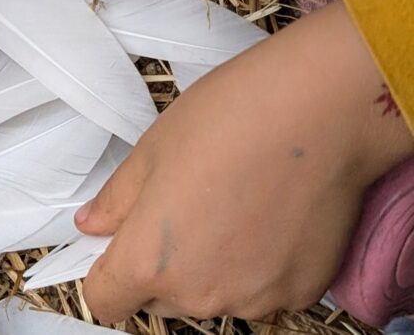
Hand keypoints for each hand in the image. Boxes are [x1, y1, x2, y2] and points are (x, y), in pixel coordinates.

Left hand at [76, 0, 413, 321]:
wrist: (321, 112)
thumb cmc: (230, 120)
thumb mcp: (150, 152)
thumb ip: (116, 201)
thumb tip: (92, 224)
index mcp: (150, 262)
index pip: (105, 301)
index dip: (106, 275)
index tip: (117, 248)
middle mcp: (200, 294)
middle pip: (160, 298)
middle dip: (159, 266)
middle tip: (181, 210)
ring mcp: (254, 299)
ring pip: (211, 296)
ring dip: (210, 269)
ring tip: (229, 208)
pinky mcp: (300, 292)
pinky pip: (260, 292)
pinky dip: (257, 268)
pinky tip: (266, 218)